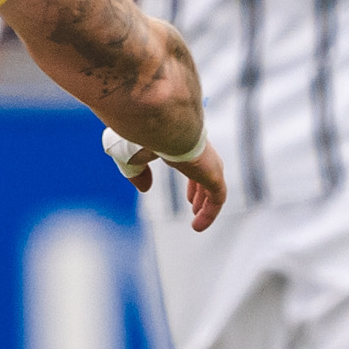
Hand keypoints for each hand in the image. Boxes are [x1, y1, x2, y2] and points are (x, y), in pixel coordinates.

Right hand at [101, 124, 229, 230]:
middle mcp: (199, 151)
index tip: (187, 194)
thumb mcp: (131, 155)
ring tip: (197, 217)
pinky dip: (210, 213)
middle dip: (201, 190)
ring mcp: (209, 162)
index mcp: (182, 143)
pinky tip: (197, 226)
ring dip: (207, 203)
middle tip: (194, 203)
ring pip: (214, 186)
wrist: (161, 122)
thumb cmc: (143, 133)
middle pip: (207, 173)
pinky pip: (217, 199)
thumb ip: (136, 172)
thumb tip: (145, 188)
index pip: (191, 161)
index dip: (190, 178)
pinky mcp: (213, 174)